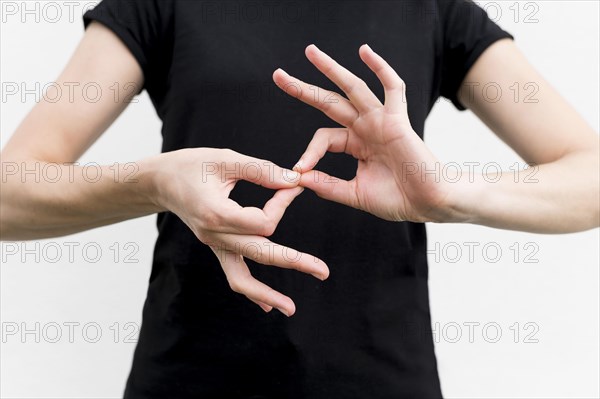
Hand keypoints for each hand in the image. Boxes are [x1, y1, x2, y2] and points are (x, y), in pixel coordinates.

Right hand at [145, 148, 328, 316]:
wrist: (161, 181)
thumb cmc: (192, 165)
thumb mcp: (227, 159)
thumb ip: (262, 170)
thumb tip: (295, 180)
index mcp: (216, 214)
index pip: (263, 222)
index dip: (283, 204)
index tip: (293, 185)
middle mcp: (214, 235)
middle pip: (261, 253)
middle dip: (294, 261)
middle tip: (324, 271)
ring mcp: (214, 245)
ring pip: (241, 279)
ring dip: (267, 294)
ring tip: (290, 309)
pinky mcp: (217, 248)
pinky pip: (233, 275)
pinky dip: (251, 292)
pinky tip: (268, 306)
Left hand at [273, 44, 451, 222]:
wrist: (428, 204)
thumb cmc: (397, 200)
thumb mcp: (353, 194)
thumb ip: (327, 185)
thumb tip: (297, 177)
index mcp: (355, 145)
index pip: (324, 138)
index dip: (308, 152)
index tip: (299, 171)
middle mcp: (365, 128)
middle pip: (330, 102)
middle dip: (304, 89)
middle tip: (279, 76)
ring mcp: (381, 121)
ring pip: (353, 88)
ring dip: (331, 69)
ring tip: (310, 51)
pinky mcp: (398, 120)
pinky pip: (392, 88)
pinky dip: (381, 68)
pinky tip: (365, 51)